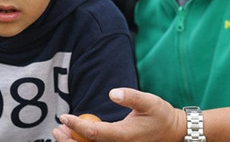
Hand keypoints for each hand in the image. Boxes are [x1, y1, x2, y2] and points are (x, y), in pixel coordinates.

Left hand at [52, 88, 185, 141]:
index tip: (64, 117)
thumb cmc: (160, 115)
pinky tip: (75, 136)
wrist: (172, 132)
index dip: (77, 126)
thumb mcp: (149, 101)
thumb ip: (131, 96)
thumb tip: (112, 93)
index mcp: (124, 135)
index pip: (95, 133)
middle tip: (56, 131)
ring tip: (59, 135)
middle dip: (70, 141)